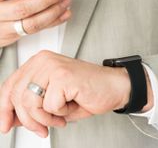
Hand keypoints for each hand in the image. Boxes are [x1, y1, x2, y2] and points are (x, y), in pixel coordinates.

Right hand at [0, 0, 70, 46]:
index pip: (21, 6)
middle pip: (28, 15)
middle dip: (50, 5)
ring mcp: (7, 30)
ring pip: (34, 26)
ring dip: (54, 14)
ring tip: (66, 4)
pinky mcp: (14, 36)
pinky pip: (35, 31)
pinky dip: (52, 23)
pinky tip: (62, 16)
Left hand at [0, 51, 131, 136]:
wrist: (114, 88)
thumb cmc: (89, 92)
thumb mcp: (54, 100)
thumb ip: (32, 105)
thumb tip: (12, 117)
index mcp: (39, 62)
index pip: (10, 85)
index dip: (4, 108)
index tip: (6, 123)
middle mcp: (44, 61)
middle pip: (15, 95)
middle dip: (27, 119)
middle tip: (40, 128)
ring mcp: (53, 67)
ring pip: (29, 102)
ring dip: (44, 118)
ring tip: (59, 118)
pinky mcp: (63, 76)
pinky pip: (49, 104)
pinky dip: (59, 113)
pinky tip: (69, 108)